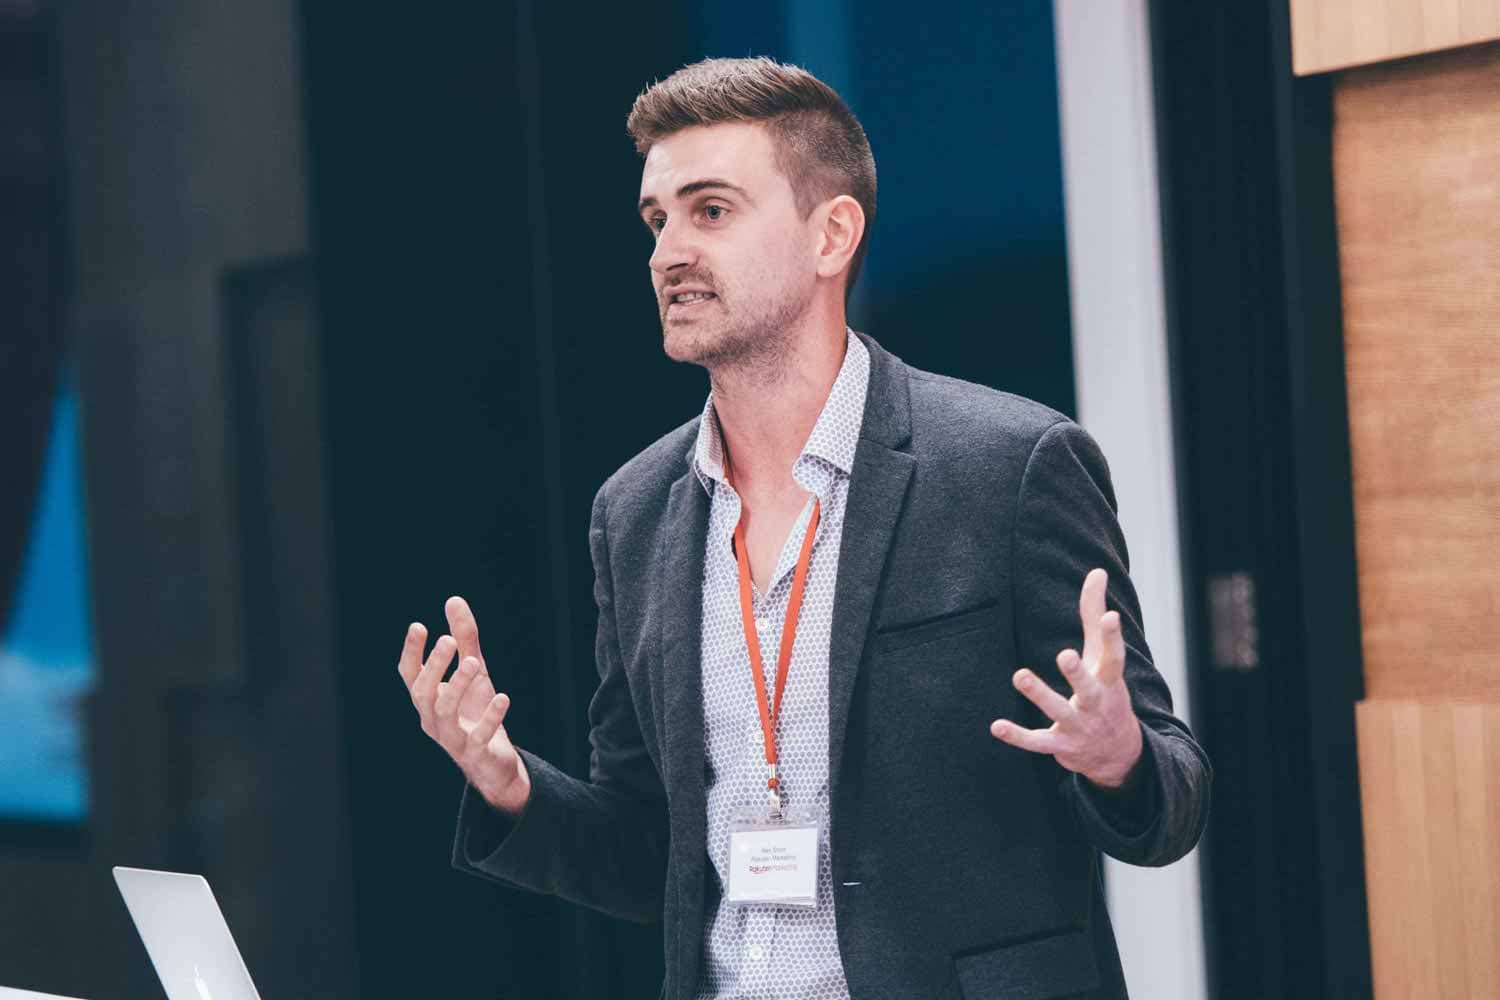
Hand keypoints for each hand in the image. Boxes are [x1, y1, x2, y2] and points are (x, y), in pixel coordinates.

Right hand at [398, 595, 531, 815]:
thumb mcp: (473, 671)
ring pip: (445, 713)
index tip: (419, 626)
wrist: (493, 762)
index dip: (412, 652)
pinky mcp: (476, 753)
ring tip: (473, 663)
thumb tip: (453, 600)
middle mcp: (433, 719)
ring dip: (458, 686)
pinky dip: (490, 717)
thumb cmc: (475, 712)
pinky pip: (478, 736)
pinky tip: (502, 698)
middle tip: (447, 640)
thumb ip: (464, 638)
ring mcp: (452, 738)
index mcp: (428, 699)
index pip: (410, 674)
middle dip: (434, 666)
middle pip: (423, 693)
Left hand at [990, 568, 1143, 790]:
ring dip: (1040, 695)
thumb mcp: (1103, 657)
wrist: (1118, 754)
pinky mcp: (1060, 746)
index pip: (1114, 657)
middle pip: (1089, 689)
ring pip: (1059, 712)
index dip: (1113, 637)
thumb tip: (1097, 571)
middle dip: (1077, 674)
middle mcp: (1096, 704)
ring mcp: (1079, 727)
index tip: (1111, 616)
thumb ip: (1095, 615)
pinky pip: (1037, 742)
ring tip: (1020, 674)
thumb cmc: (1106, 692)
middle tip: (1064, 655)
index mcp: (1109, 681)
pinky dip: (1018, 736)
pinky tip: (996, 725)